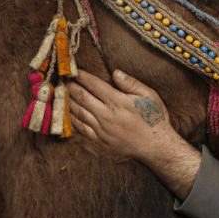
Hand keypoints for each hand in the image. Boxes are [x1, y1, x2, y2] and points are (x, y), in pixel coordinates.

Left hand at [67, 69, 200, 199]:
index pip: (94, 85)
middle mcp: (106, 115)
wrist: (156, 147)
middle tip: (63, 79)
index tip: (73, 70)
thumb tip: (115, 72)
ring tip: (62, 93)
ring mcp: (102, 129)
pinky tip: (69, 113)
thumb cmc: (155, 119)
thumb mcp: (150, 96)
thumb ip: (131, 83)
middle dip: (71, 86)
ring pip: (78, 112)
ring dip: (68, 101)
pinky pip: (81, 128)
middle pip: (82, 97)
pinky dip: (72, 119)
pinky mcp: (100, 140)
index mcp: (118, 101)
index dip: (82, 76)